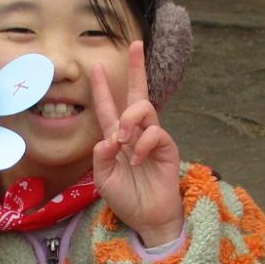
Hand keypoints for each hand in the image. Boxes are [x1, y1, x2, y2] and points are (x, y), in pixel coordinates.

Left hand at [90, 42, 182, 246]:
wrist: (147, 218)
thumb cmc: (126, 198)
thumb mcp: (103, 179)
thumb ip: (101, 157)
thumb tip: (109, 137)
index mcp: (116, 138)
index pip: (109, 107)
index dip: (103, 88)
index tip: (97, 67)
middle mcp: (135, 133)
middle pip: (136, 94)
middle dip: (136, 69)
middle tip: (135, 45)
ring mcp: (152, 139)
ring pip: (145, 109)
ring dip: (131, 118)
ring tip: (123, 138)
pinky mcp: (167, 148)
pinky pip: (156, 133)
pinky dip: (144, 143)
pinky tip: (138, 159)